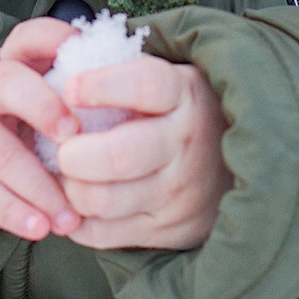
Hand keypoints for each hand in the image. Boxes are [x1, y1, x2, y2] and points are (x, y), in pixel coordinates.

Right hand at [0, 18, 83, 240]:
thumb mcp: (20, 89)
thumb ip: (61, 87)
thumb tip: (129, 97)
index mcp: (7, 61)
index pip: (29, 37)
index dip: (55, 41)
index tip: (85, 60)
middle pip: (8, 85)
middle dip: (44, 107)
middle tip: (75, 136)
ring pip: (0, 153)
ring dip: (40, 187)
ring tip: (71, 217)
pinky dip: (14, 213)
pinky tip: (40, 228)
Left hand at [53, 54, 231, 249]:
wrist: (238, 166)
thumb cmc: (178, 112)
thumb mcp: (170, 79)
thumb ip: (125, 74)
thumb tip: (61, 65)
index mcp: (185, 95)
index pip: (147, 85)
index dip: (103, 86)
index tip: (70, 87)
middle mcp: (185, 144)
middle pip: (119, 156)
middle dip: (74, 155)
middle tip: (62, 147)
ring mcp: (178, 193)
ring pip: (103, 200)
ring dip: (69, 188)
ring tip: (65, 174)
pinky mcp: (166, 230)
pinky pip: (101, 233)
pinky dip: (75, 219)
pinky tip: (74, 200)